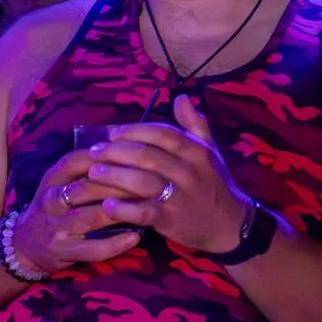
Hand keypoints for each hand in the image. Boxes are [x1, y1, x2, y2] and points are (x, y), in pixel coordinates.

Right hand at [13, 150, 142, 273]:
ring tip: (149, 207)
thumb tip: (134, 142)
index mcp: (54, 178)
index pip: (78, 160)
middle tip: (154, 181)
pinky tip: (136, 237)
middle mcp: (52, 200)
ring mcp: (55, 226)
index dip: (108, 156)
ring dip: (123, 211)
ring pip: (92, 216)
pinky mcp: (61, 250)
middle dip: (123, 183)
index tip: (138, 153)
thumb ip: (91, 165)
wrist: (23, 245)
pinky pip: (91, 248)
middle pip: (89, 188)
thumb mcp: (63, 181)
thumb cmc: (56, 206)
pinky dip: (114, 243)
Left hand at [84, 97, 255, 257]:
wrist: (228, 224)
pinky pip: (144, 213)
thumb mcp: (210, 152)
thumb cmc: (213, 184)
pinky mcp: (172, 220)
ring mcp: (180, 196)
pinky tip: (108, 204)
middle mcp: (189, 172)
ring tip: (94, 172)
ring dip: (115, 176)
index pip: (163, 134)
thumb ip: (195, 125)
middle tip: (95, 152)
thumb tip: (181, 98)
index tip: (113, 133)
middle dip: (116, 151)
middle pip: (148, 156)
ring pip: (143, 182)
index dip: (135, 131)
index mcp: (198, 152)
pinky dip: (124, 209)